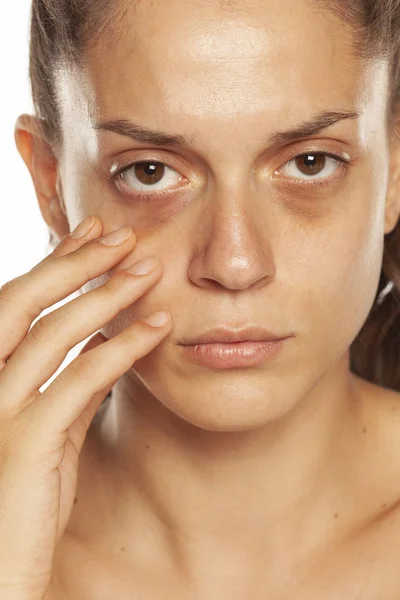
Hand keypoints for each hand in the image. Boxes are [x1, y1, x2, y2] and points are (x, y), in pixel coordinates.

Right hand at [0, 217, 171, 598]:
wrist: (1, 570)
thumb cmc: (24, 500)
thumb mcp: (48, 435)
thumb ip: (70, 389)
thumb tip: (103, 345)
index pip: (17, 303)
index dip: (55, 263)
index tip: (92, 233)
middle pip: (23, 303)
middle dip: (75, 263)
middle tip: (122, 234)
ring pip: (52, 333)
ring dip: (105, 294)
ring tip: (149, 268)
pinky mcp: (24, 443)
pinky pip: (80, 379)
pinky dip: (122, 347)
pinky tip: (157, 327)